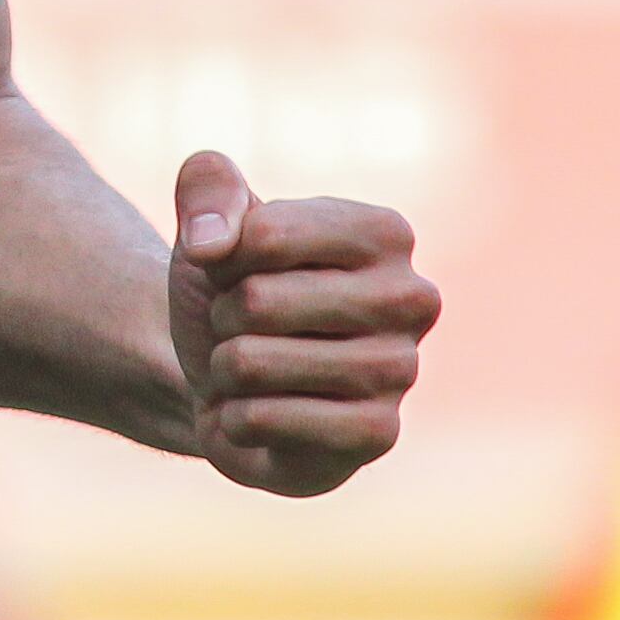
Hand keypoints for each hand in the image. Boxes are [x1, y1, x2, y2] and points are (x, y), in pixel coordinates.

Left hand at [167, 150, 435, 497]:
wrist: (228, 379)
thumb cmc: (233, 290)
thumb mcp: (210, 222)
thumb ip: (206, 184)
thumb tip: (211, 243)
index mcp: (386, 232)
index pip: (264, 235)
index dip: (222, 256)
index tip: (241, 269)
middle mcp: (413, 299)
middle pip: (258, 301)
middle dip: (226, 316)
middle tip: (246, 326)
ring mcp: (401, 371)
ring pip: (253, 362)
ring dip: (227, 367)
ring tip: (254, 367)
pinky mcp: (377, 435)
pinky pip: (266, 420)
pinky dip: (237, 418)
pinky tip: (260, 413)